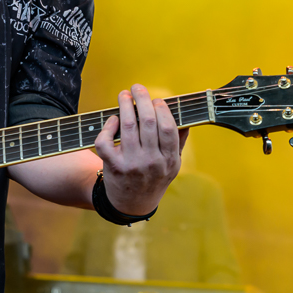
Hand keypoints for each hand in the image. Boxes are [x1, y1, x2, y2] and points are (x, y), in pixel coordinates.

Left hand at [93, 84, 187, 215]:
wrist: (132, 204)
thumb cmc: (154, 178)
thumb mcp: (173, 165)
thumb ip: (179, 142)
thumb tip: (185, 117)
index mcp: (170, 160)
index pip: (167, 128)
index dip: (162, 109)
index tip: (157, 99)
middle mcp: (152, 162)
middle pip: (148, 122)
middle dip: (142, 99)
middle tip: (137, 88)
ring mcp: (131, 164)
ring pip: (128, 127)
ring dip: (124, 106)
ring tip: (124, 95)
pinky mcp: (113, 166)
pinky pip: (106, 141)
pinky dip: (109, 126)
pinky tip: (113, 120)